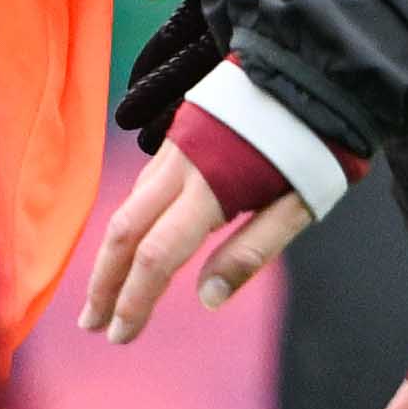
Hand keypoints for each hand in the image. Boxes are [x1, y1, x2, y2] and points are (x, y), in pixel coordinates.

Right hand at [80, 140, 310, 341]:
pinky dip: (127, 225)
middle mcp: (180, 166)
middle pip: (123, 233)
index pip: (156, 256)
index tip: (121, 335)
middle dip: (104, 283)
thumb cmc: (314, 146)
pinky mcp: (176, 138)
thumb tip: (207, 300)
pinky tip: (128, 248)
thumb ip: (252, 251)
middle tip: (93, 325)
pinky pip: (140, 188)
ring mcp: (173, 149)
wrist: (311, 73)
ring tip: (103, 296)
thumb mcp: (299, 205)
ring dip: (109, 256)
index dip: (134, 299)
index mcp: (211, 188)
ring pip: (126, 208)